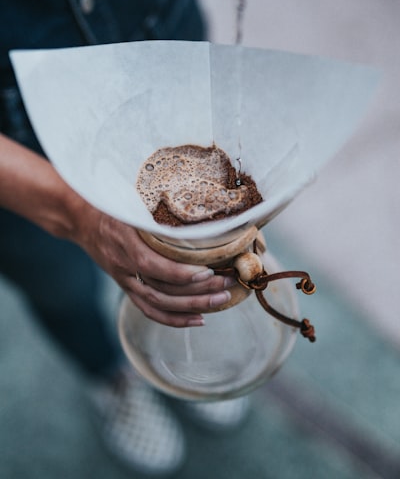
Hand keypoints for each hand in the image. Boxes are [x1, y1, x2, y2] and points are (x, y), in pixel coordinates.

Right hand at [0, 135, 233, 327]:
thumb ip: (154, 206)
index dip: (180, 273)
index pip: (153, 266)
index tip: (207, 270)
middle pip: (162, 290)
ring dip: (192, 306)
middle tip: (228, 284)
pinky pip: (150, 310)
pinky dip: (174, 319)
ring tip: (222, 300)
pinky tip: (198, 319)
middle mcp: (123, 266)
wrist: (80, 218)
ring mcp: (125, 280)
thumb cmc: (111, 204)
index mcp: (124, 243)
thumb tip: (195, 198)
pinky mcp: (127, 287)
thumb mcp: (130, 199)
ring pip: (159, 304)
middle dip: (198, 292)